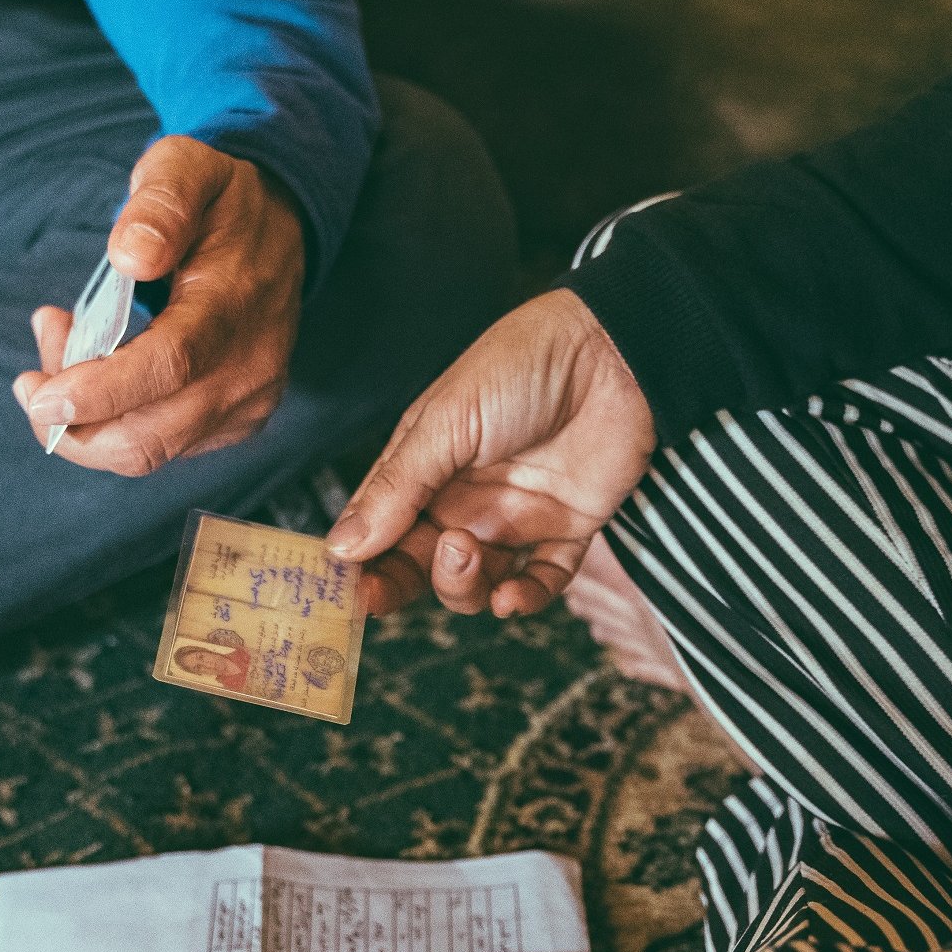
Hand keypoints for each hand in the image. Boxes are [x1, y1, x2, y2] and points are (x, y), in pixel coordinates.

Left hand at [15, 135, 304, 475]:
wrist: (281, 231)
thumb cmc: (219, 201)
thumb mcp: (186, 169)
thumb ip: (160, 203)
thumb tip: (131, 255)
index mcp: (235, 303)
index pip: (169, 366)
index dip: (99, 392)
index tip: (40, 396)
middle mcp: (250, 367)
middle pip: (149, 436)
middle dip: (73, 416)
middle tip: (34, 366)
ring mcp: (247, 402)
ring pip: (145, 452)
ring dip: (84, 421)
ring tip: (58, 352)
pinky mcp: (238, 422)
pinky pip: (159, 447)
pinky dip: (112, 423)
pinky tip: (97, 371)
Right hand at [325, 288, 654, 616]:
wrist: (610, 352)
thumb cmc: (519, 367)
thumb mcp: (445, 422)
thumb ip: (397, 487)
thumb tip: (341, 548)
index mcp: (423, 470)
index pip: (378, 531)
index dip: (359, 566)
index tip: (343, 592)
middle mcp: (462, 501)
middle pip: (418, 567)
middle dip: (397, 585)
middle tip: (382, 593)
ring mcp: (513, 519)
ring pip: (475, 584)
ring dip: (461, 585)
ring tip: (465, 549)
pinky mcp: (565, 531)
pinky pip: (540, 583)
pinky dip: (525, 599)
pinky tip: (512, 597)